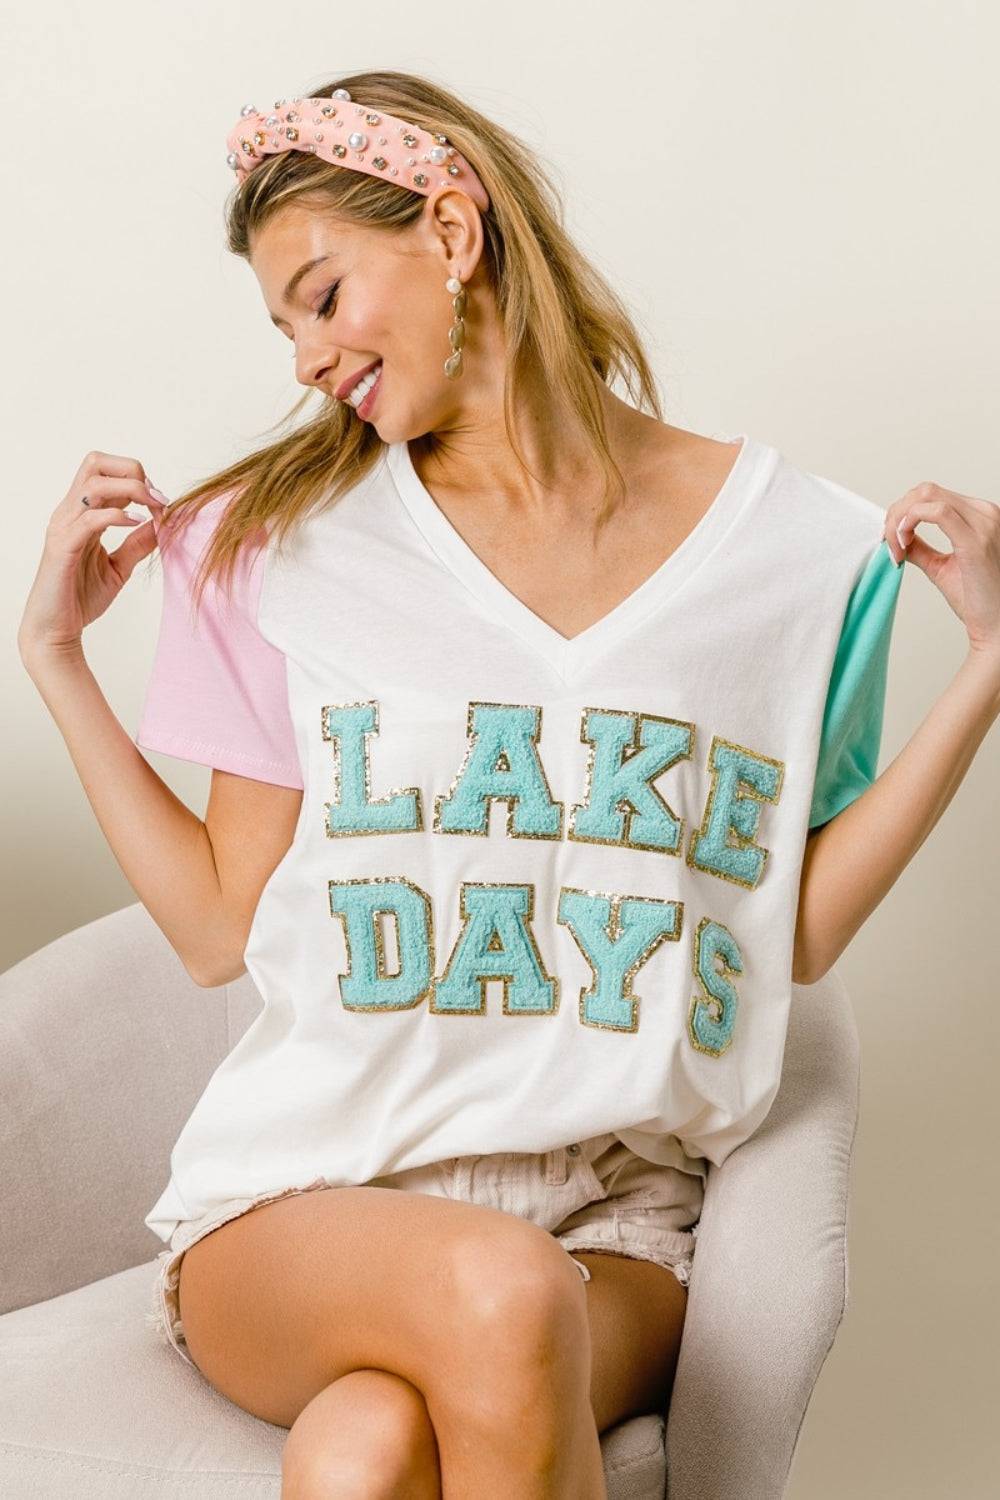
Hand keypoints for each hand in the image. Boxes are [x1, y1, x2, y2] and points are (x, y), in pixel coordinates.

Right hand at [18, 450, 166, 668]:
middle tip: (157, 499)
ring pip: (93, 484)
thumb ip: (138, 544)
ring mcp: (63, 527)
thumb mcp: (119, 567)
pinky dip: (116, 516)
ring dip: (131, 490)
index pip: (106, 470)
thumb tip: (162, 525)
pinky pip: (88, 519)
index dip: (139, 477)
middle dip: (133, 471)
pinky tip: (135, 524)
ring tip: (152, 510)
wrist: (55, 630)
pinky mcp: (62, 548)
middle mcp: (69, 513)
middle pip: (96, 463)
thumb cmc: (80, 598)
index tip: (162, 502)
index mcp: (81, 513)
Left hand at [883, 480, 999, 660]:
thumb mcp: (942, 567)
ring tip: (896, 547)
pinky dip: (909, 523)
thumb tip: (896, 537)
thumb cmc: (978, 601)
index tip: (892, 541)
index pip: (932, 495)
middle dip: (897, 513)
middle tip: (889, 543)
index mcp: (980, 516)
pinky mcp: (975, 541)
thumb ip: (921, 548)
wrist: (997, 627)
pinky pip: (935, 512)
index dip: (903, 513)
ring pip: (926, 496)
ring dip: (899, 519)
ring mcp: (983, 524)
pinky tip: (903, 544)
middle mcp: (985, 514)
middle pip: (926, 491)